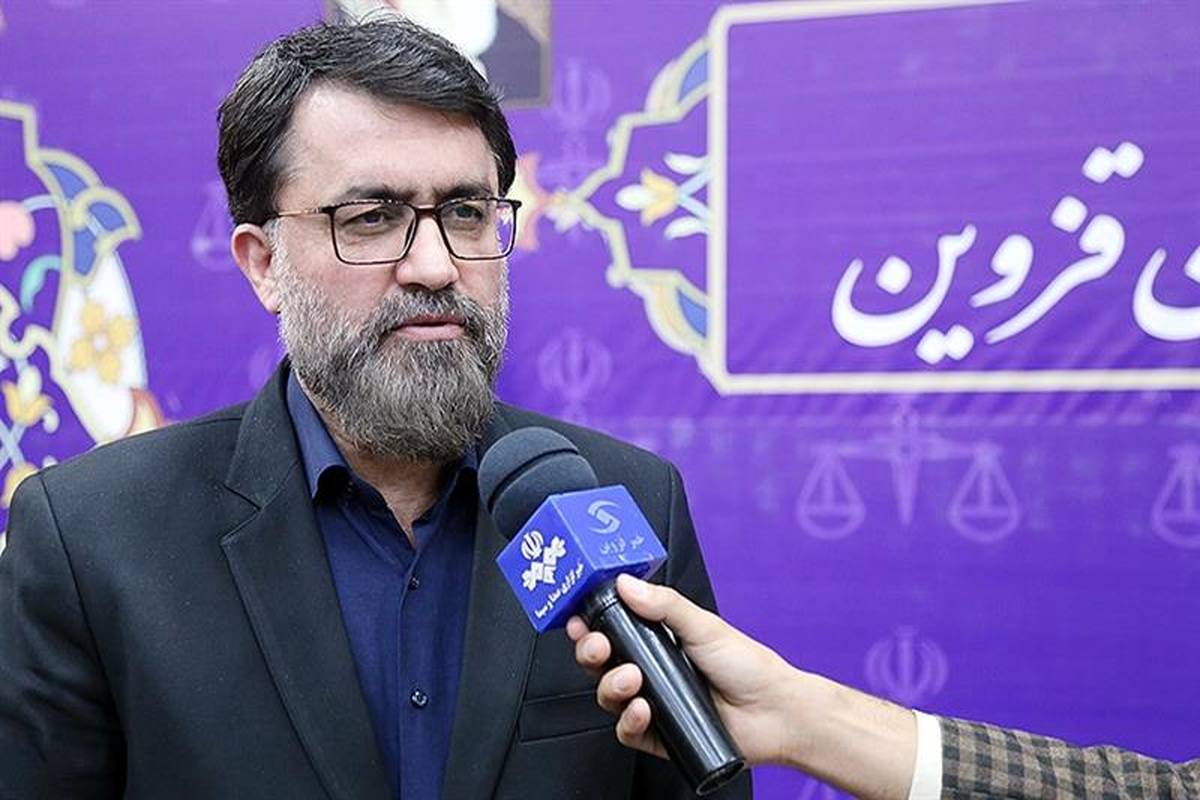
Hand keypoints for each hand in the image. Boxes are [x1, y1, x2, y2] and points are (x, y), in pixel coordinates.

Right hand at [566, 574, 801, 765]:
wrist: (775, 712)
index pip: (611, 630)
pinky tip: (643, 710)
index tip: (578, 619)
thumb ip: (664, 604)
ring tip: (633, 680)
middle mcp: (650, 671)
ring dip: (610, 686)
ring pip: (608, 697)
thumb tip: (627, 583)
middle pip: (601, 663)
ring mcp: (653, 703)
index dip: (589, 625)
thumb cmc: (748, 666)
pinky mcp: (659, 735)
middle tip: (598, 647)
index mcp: (657, 640)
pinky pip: (627, 731)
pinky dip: (628, 721)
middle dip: (590, 653)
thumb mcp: (704, 625)